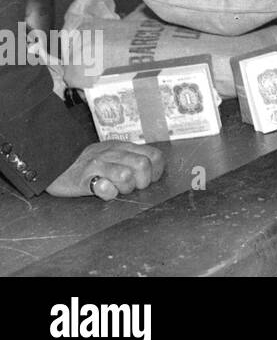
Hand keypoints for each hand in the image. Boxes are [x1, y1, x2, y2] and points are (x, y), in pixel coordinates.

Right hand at [46, 141, 165, 198]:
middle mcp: (113, 153)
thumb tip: (155, 170)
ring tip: (117, 189)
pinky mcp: (84, 179)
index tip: (149, 180)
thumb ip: (132, 158)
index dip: (156, 171)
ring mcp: (98, 164)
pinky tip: (104, 191)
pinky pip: (103, 187)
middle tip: (132, 187)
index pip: (154, 155)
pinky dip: (108, 193)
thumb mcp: (114, 153)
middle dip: (142, 182)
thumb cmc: (90, 163)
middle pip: (143, 165)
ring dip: (125, 188)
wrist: (56, 164)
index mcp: (124, 146)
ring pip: (126, 176)